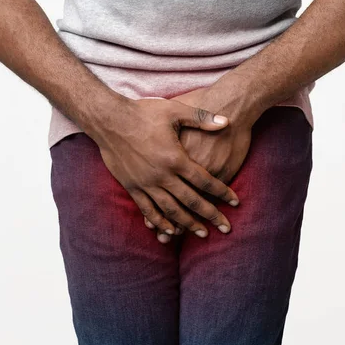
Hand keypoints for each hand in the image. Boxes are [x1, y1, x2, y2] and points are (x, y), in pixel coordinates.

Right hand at [89, 97, 239, 240]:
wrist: (109, 119)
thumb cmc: (143, 112)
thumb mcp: (174, 110)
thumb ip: (201, 117)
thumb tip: (226, 121)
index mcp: (175, 158)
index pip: (205, 181)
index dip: (222, 192)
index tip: (235, 202)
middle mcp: (162, 176)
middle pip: (192, 201)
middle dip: (211, 215)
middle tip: (226, 227)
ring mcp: (146, 184)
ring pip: (171, 211)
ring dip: (188, 224)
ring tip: (202, 234)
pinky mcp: (132, 187)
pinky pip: (148, 210)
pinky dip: (160, 222)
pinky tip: (170, 231)